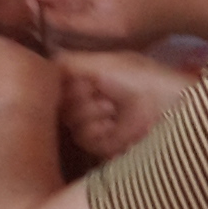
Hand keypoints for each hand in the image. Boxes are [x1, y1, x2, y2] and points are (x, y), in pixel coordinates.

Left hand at [32, 0, 181, 48]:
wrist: (184, 5)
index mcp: (100, 30)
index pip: (55, 26)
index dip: (37, 11)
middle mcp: (101, 49)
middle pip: (59, 41)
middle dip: (42, 25)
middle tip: (30, 6)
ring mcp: (108, 54)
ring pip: (70, 47)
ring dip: (55, 32)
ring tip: (43, 14)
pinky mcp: (115, 54)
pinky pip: (84, 48)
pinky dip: (72, 37)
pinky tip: (68, 24)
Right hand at [58, 50, 188, 158]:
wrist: (168, 106)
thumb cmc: (139, 78)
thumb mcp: (103, 62)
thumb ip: (67, 62)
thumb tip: (39, 65)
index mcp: (90, 78)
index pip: (58, 83)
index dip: (64, 82)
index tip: (79, 78)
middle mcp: (90, 101)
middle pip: (60, 104)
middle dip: (80, 96)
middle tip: (101, 92)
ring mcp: (97, 124)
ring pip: (70, 123)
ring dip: (91, 112)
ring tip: (114, 107)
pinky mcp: (103, 146)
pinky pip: (83, 138)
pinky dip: (99, 129)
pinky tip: (116, 123)